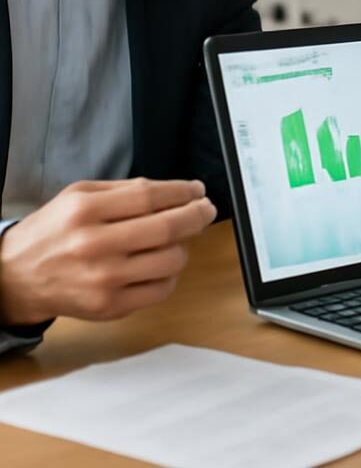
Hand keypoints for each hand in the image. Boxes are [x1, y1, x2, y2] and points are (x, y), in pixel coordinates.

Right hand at [0, 178, 215, 323]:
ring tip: (174, 240)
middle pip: (167, 228)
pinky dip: (170, 275)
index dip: (183, 192)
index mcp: (86, 211)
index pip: (150, 196)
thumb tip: (176, 191)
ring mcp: (103, 281)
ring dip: (183, 247)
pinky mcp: (109, 307)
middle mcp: (95, 246)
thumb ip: (126, 190)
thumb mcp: (79, 195)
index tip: (198, 189)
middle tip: (206, 209)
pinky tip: (160, 265)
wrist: (14, 278)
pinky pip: (161, 290)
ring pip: (171, 260)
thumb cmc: (53, 231)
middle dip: (197, 215)